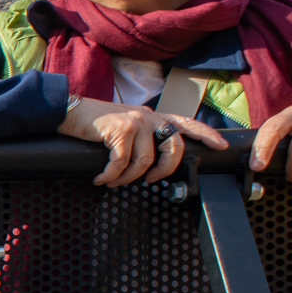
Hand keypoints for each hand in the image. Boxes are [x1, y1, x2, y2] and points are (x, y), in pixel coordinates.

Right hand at [57, 98, 227, 187]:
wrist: (70, 111)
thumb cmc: (95, 123)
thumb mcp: (126, 125)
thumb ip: (142, 136)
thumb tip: (149, 163)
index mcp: (154, 117)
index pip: (187, 123)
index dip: (206, 135)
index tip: (221, 146)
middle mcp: (149, 117)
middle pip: (173, 149)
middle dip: (164, 171)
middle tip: (150, 181)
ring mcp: (136, 122)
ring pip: (144, 162)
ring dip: (127, 179)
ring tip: (113, 182)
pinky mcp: (120, 130)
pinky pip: (120, 163)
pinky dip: (109, 176)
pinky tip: (100, 179)